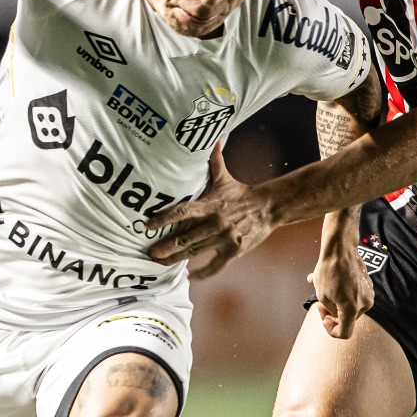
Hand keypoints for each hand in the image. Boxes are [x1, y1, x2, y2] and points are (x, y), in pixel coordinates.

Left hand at [146, 146, 275, 279]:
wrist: (268, 207)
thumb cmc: (241, 193)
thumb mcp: (224, 178)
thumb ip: (214, 161)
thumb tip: (213, 139)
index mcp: (210, 205)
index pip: (183, 211)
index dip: (165, 218)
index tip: (148, 225)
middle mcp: (215, 222)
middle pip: (186, 237)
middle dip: (166, 246)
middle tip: (149, 254)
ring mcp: (224, 238)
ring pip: (196, 252)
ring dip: (177, 258)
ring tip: (160, 263)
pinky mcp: (234, 250)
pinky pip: (216, 265)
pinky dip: (203, 273)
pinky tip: (191, 277)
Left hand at [309, 247, 372, 339]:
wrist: (341, 249)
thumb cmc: (329, 270)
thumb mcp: (322, 296)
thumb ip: (330, 311)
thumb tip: (334, 313)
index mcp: (352, 309)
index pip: (345, 333)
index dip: (331, 330)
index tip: (324, 319)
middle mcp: (364, 303)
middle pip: (347, 319)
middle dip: (333, 313)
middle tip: (320, 303)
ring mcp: (368, 294)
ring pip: (351, 307)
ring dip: (337, 303)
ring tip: (322, 291)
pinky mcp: (368, 285)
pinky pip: (355, 296)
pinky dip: (343, 294)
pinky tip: (332, 284)